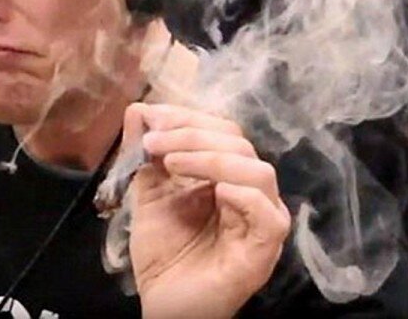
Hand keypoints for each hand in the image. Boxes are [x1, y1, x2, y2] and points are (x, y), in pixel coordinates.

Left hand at [125, 102, 290, 318]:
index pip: (221, 130)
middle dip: (191, 134)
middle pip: (238, 142)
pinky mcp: (265, 248)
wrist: (165, 303)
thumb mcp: (148, 192)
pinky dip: (241, 194)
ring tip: (170, 164)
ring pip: (256, 170)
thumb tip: (139, 108)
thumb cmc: (164, 252)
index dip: (187, 118)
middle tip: (153, 144)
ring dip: (209, 158)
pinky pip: (268, 213)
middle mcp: (250, 191)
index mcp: (227, 174)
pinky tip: (213, 192)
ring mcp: (262, 219)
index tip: (151, 120)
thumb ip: (145, 153)